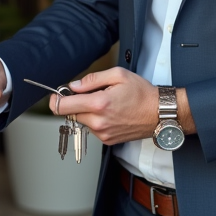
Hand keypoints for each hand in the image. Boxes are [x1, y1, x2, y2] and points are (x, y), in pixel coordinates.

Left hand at [54, 67, 190, 144]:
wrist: (160, 114)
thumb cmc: (142, 93)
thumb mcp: (118, 75)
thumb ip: (92, 79)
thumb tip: (74, 85)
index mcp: (99, 104)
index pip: (63, 106)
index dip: (56, 99)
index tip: (56, 95)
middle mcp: (98, 122)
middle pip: (70, 114)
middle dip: (74, 103)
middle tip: (88, 94)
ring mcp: (103, 134)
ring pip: (82, 121)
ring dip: (86, 111)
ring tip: (106, 103)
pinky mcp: (107, 140)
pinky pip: (92, 128)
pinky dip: (96, 120)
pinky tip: (111, 113)